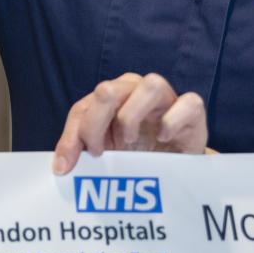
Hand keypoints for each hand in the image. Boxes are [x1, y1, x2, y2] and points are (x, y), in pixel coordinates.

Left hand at [53, 72, 210, 174]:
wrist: (175, 169)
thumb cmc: (137, 155)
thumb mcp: (105, 154)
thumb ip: (80, 152)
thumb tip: (60, 169)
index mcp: (111, 99)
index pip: (83, 107)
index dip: (73, 135)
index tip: (69, 165)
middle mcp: (136, 91)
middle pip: (108, 89)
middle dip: (95, 123)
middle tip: (98, 152)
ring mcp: (167, 99)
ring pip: (151, 84)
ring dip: (132, 115)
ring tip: (129, 142)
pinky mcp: (193, 113)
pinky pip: (189, 102)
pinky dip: (173, 119)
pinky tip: (163, 137)